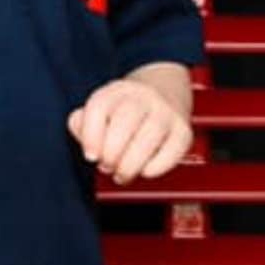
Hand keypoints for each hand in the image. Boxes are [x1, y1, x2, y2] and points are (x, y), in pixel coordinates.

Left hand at [68, 76, 193, 184]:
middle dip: (111, 154)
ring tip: (122, 173)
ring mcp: (165, 113)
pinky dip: (154, 168)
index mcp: (117, 91)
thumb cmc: (125, 112)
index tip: (91, 156)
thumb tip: (89, 148)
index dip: (91, 137)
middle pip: (124, 123)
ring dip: (129, 165)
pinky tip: (144, 169)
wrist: (165, 92)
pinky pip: (170, 153)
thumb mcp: (100, 110)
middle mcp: (143, 97)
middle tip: (107, 166)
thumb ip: (82, 126)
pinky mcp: (183, 132)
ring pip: (147, 140)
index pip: (99, 107)